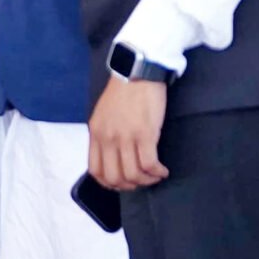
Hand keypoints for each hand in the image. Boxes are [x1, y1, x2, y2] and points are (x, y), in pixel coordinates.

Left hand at [88, 75, 170, 190]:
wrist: (137, 73)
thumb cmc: (123, 93)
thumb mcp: (103, 115)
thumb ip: (104, 136)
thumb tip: (112, 158)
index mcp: (96, 134)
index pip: (95, 170)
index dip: (109, 183)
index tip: (122, 183)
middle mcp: (108, 138)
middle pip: (114, 177)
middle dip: (130, 185)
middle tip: (141, 180)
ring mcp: (125, 137)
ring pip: (133, 174)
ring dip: (147, 180)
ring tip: (155, 175)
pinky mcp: (145, 134)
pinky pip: (149, 164)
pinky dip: (157, 172)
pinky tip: (162, 170)